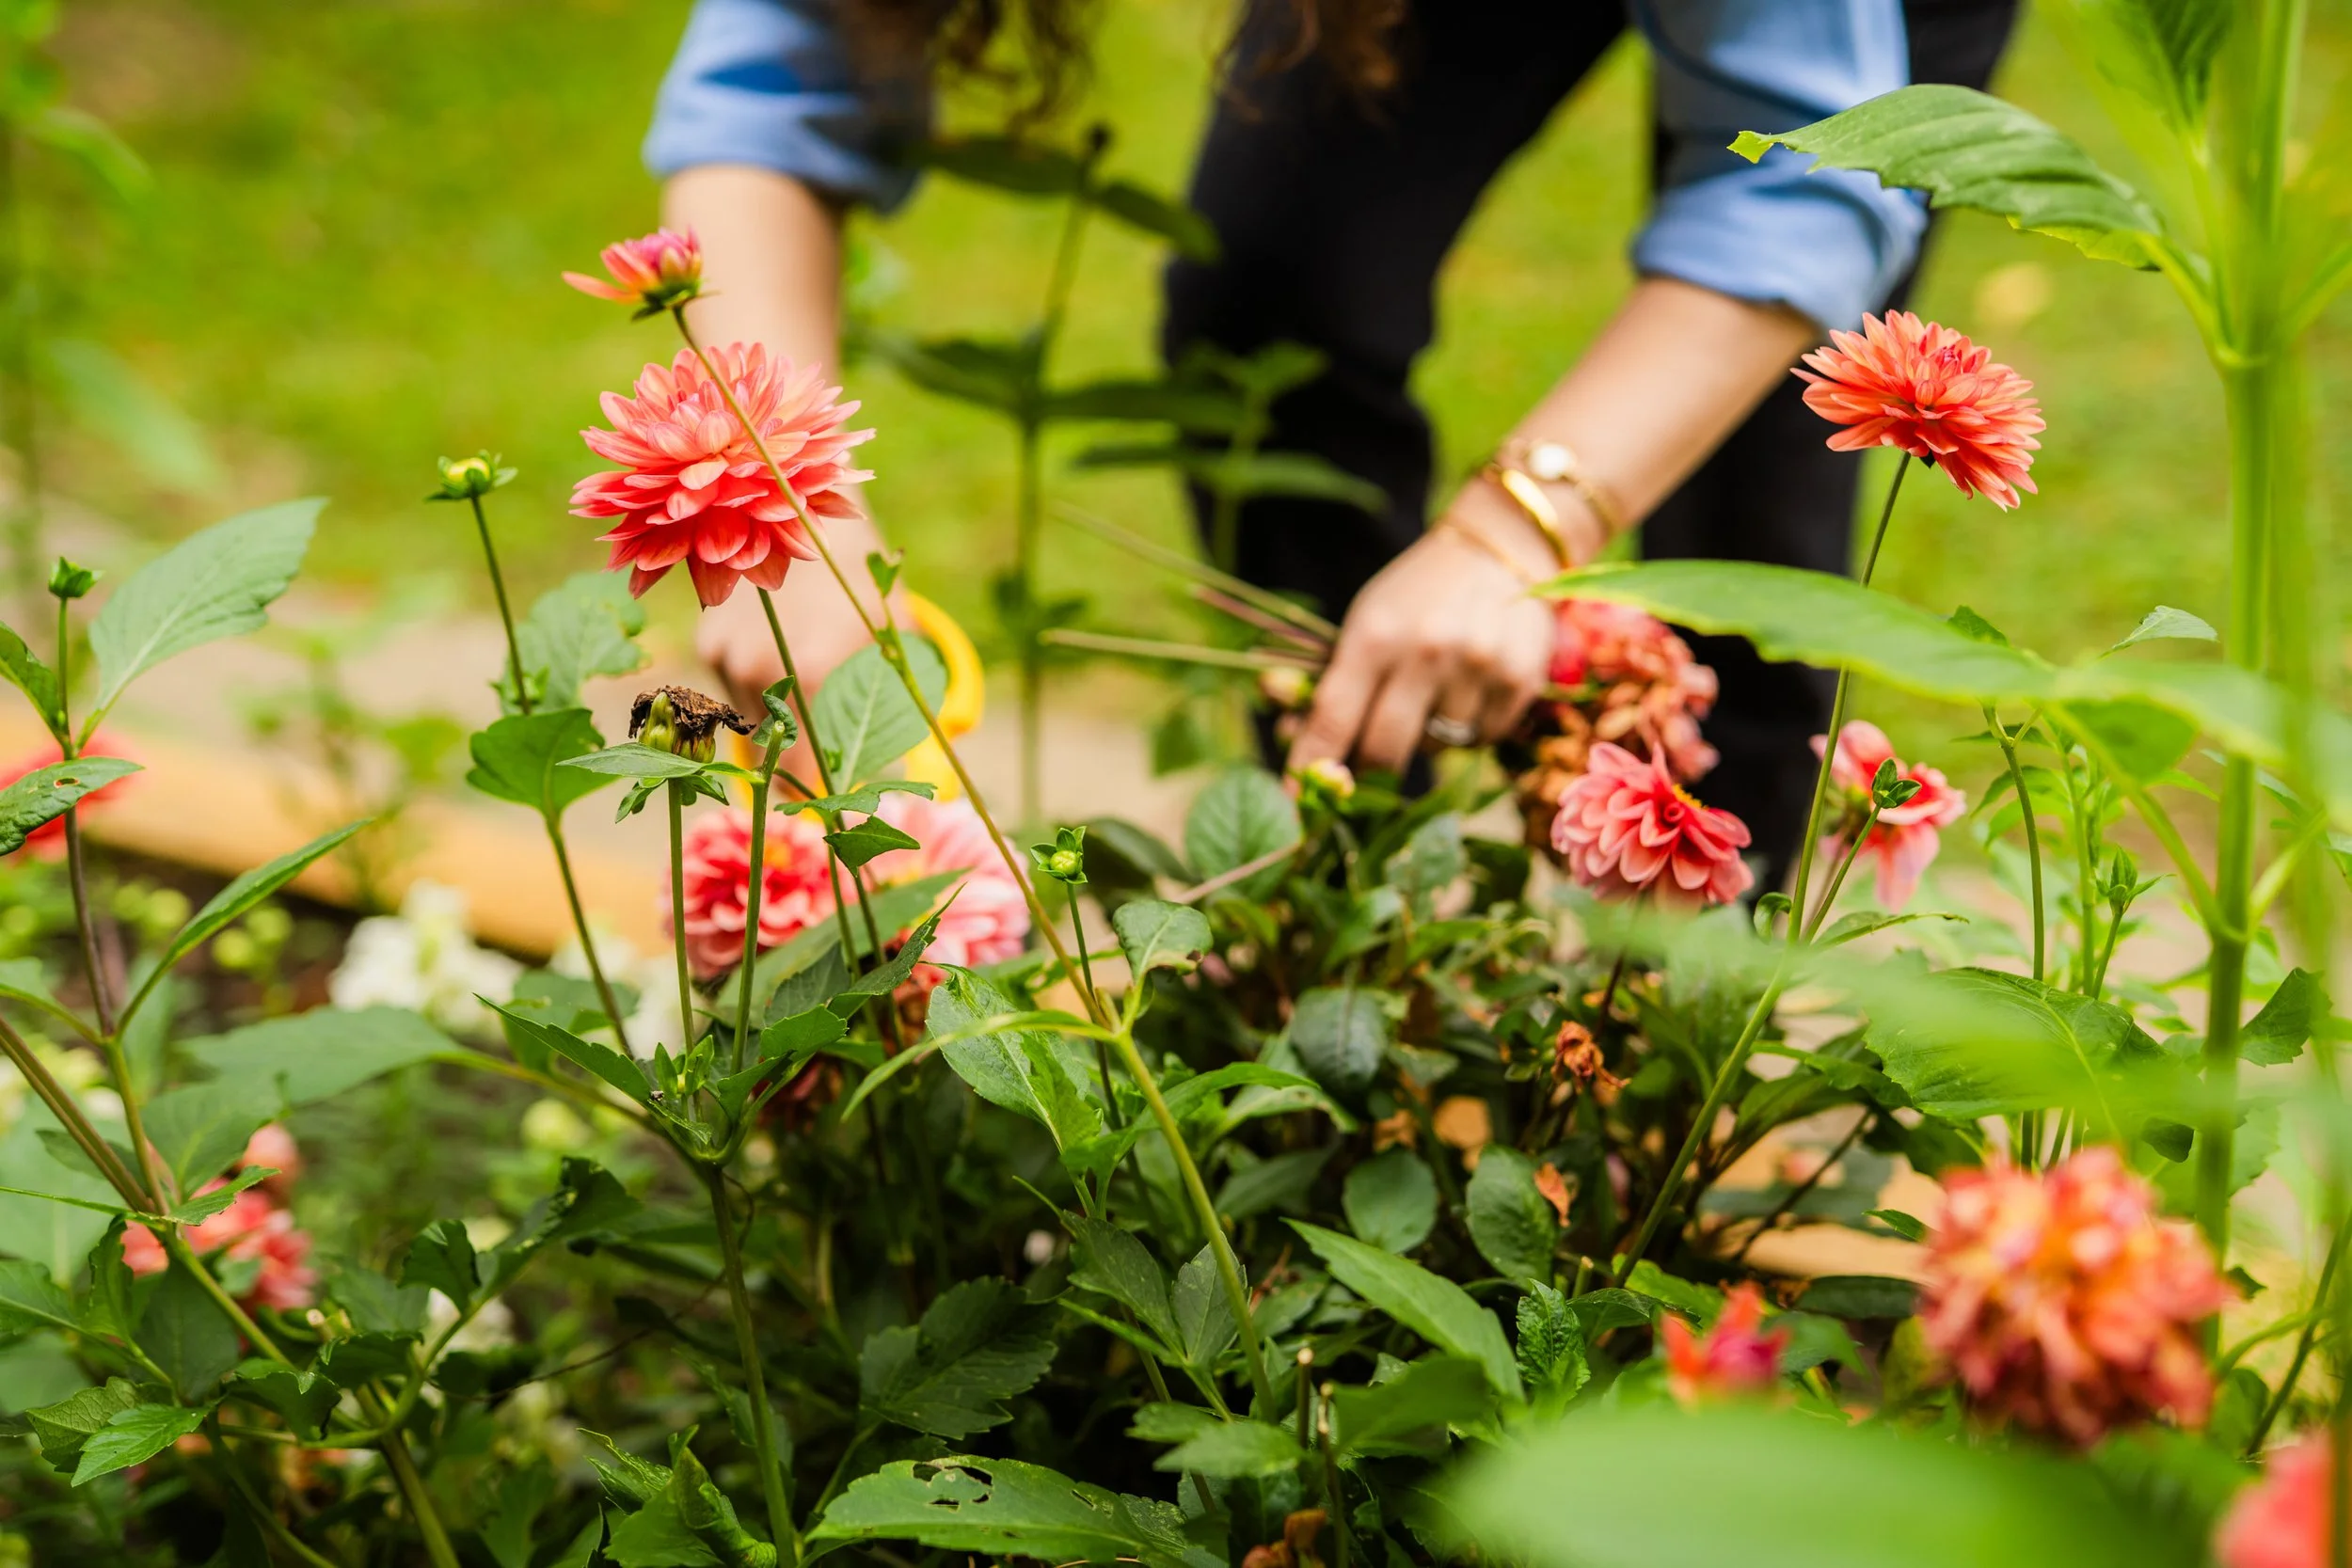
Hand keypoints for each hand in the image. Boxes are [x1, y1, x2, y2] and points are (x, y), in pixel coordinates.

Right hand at [696, 546, 898, 786]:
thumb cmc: (865, 592)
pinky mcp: (706, 640)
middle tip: (823, 728)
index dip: (813, 797)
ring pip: (748, 723)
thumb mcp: (889, 654)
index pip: (800, 776)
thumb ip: (882, 724)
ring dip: (773, 717)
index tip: (826, 808)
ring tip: (802, 672)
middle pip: (774, 753)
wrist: (817, 518)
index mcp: (812, 676)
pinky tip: (774, 648)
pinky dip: (750, 684)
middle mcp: (758, 669)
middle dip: (799, 754)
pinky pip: (729, 690)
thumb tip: (873, 792)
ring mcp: (726, 653)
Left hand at [1285, 479, 1574, 776]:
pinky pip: (1482, 738)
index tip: (1296, 799)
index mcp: (1375, 635)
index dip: (1310, 763)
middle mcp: (1427, 652)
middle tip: (1365, 770)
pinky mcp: (1520, 681)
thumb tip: (1294, 742)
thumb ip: (1335, 681)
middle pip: (1385, 748)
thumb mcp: (1367, 620)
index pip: (1333, 716)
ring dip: (1428, 739)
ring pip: (1439, 748)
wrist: (1497, 548)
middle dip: (1369, 770)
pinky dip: (1469, 730)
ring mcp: (1477, 667)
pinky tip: (1468, 692)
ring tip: (1432, 697)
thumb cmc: (1416, 594)